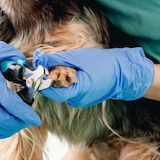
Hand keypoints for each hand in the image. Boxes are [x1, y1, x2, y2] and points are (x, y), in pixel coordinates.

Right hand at [0, 25, 40, 138]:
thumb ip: (17, 58)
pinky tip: (6, 126)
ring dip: (7, 129)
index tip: (36, 119)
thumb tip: (30, 72)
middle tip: (28, 120)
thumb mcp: (0, 49)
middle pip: (0, 119)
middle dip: (18, 123)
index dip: (24, 113)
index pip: (9, 103)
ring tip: (19, 123)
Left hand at [33, 47, 154, 107]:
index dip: (42, 79)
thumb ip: (56, 59)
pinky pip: (69, 89)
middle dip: (51, 75)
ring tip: (70, 64)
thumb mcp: (77, 58)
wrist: (123, 72)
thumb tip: (38, 59)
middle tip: (53, 61)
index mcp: (76, 93)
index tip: (37, 67)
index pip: (51, 90)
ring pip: (62, 88)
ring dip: (60, 76)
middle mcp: (77, 101)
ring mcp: (80, 101)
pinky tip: (75, 69)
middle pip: (55, 89)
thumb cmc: (102, 63)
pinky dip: (67, 79)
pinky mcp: (83, 98)